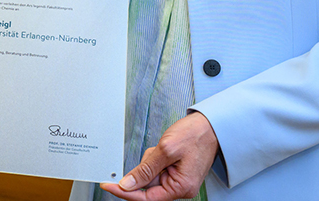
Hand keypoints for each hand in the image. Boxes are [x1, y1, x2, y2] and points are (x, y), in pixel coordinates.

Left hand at [99, 112, 218, 200]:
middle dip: (144, 168)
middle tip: (153, 152)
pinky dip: (155, 159)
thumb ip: (145, 169)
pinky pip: (157, 169)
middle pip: (148, 187)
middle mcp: (180, 188)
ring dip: (151, 160)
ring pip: (151, 176)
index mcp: (181, 187)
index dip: (125, 193)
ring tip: (163, 147)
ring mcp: (178, 180)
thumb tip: (128, 184)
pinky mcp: (175, 172)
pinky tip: (163, 149)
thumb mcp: (166, 149)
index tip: (109, 186)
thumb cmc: (195, 135)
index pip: (146, 198)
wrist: (209, 125)